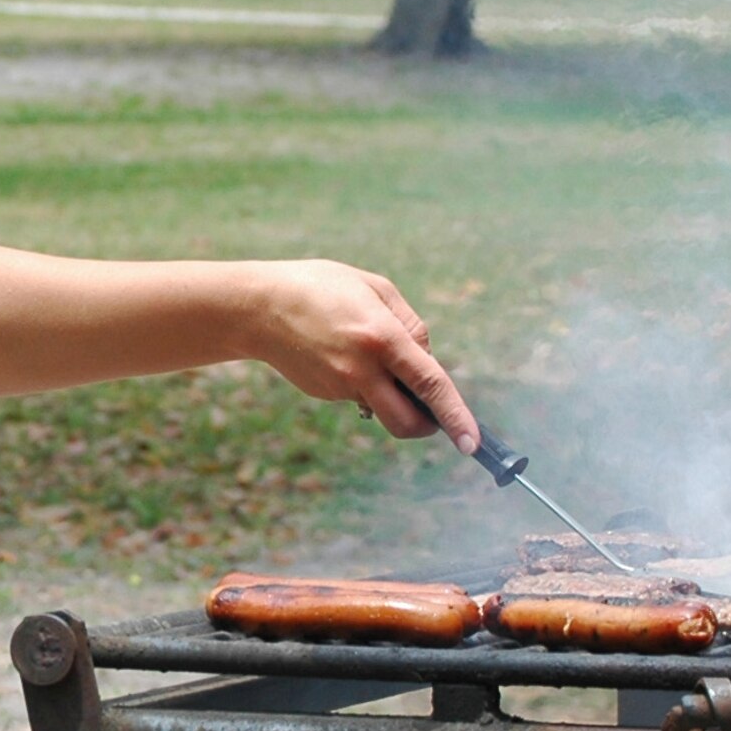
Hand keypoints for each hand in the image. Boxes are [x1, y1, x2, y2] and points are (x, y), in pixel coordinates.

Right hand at [249, 260, 479, 450]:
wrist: (259, 308)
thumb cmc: (321, 287)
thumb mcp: (375, 288)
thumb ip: (410, 324)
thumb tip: (428, 359)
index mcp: (382, 338)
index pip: (430, 385)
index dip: (455, 416)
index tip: (471, 443)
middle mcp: (363, 370)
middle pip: (407, 422)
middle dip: (426, 425)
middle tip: (430, 411)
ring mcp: (341, 387)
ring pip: (382, 408)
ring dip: (391, 395)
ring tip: (368, 353)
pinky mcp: (325, 394)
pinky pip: (358, 396)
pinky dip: (363, 382)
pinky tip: (341, 353)